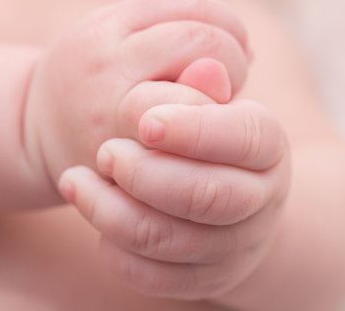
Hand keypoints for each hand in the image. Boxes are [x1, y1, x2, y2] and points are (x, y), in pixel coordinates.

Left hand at [23, 0, 249, 186]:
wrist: (40, 128)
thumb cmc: (99, 158)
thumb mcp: (140, 168)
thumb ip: (181, 132)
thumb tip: (219, 73)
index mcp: (112, 120)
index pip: (190, 98)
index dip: (224, 102)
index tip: (236, 111)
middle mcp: (104, 71)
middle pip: (197, 42)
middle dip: (231, 60)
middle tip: (240, 79)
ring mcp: (98, 34)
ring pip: (186, 8)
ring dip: (225, 26)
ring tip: (240, 52)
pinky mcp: (100, 16)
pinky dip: (205, 9)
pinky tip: (219, 31)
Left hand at [58, 99, 290, 299]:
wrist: (224, 200)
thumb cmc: (208, 140)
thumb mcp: (209, 108)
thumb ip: (200, 90)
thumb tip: (203, 64)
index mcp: (268, 147)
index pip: (244, 137)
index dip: (194, 130)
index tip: (143, 122)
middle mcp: (261, 201)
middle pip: (207, 196)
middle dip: (145, 174)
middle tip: (105, 152)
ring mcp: (235, 248)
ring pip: (168, 241)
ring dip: (111, 210)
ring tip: (76, 180)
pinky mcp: (204, 279)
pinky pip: (151, 277)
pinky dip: (113, 248)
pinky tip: (94, 212)